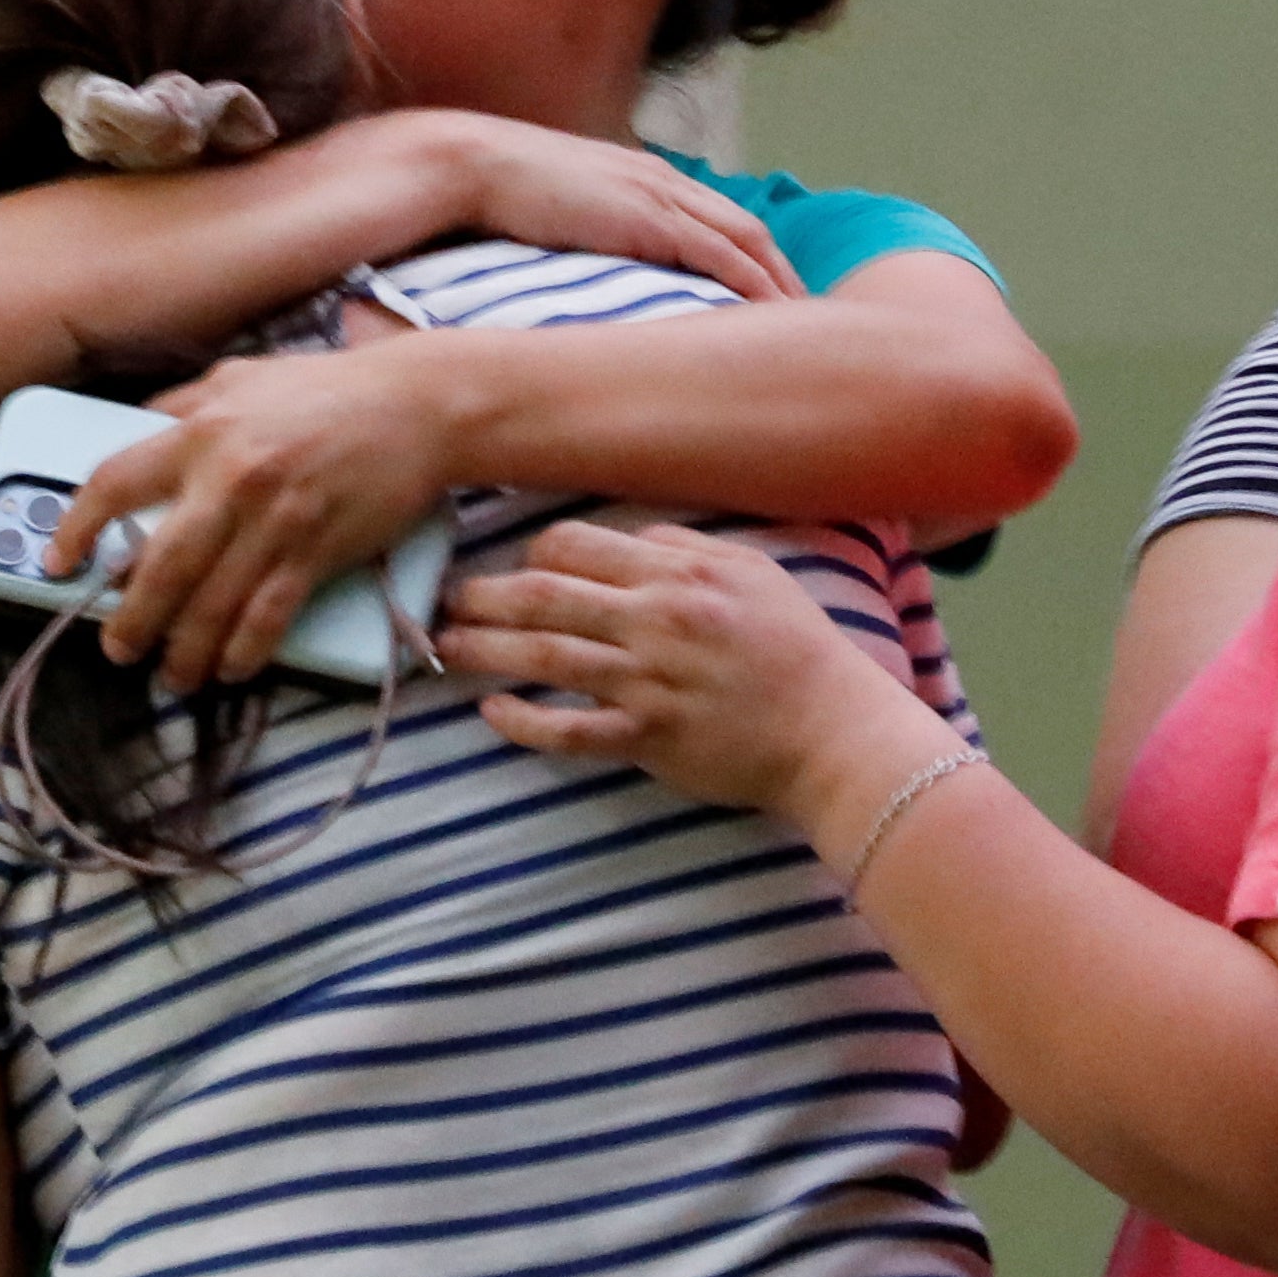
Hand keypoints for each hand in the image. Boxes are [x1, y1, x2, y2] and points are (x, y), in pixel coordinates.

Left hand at [45, 341, 456, 687]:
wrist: (419, 405)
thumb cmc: (330, 387)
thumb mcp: (243, 375)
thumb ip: (184, 403)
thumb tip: (136, 426)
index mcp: (201, 431)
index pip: (115, 483)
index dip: (76, 528)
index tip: (59, 564)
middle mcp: (230, 479)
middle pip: (160, 566)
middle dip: (131, 619)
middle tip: (117, 648)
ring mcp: (276, 519)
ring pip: (213, 604)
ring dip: (185, 651)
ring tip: (171, 676)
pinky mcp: (318, 549)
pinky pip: (269, 615)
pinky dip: (245, 650)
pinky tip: (231, 668)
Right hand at [428, 115, 801, 303]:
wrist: (468, 164)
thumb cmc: (498, 193)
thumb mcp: (558, 212)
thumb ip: (586, 233)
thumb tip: (589, 270)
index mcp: (644, 178)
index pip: (718, 218)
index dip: (752, 256)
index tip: (772, 294)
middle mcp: (664, 182)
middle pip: (749, 228)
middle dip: (783, 272)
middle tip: (809, 318)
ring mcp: (660, 197)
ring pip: (747, 240)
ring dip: (780, 282)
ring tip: (805, 326)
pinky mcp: (650, 220)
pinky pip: (721, 255)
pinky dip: (753, 284)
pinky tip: (772, 316)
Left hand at [439, 520, 950, 828]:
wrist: (836, 732)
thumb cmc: (801, 651)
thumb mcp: (755, 574)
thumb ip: (688, 550)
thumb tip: (632, 539)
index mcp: (679, 573)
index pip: (576, 546)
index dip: (533, 553)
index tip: (515, 567)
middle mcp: (656, 620)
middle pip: (544, 596)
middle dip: (483, 595)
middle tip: (443, 599)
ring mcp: (648, 681)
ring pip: (544, 657)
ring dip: (483, 650)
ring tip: (441, 646)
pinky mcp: (648, 738)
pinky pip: (569, 729)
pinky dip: (524, 720)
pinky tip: (492, 711)